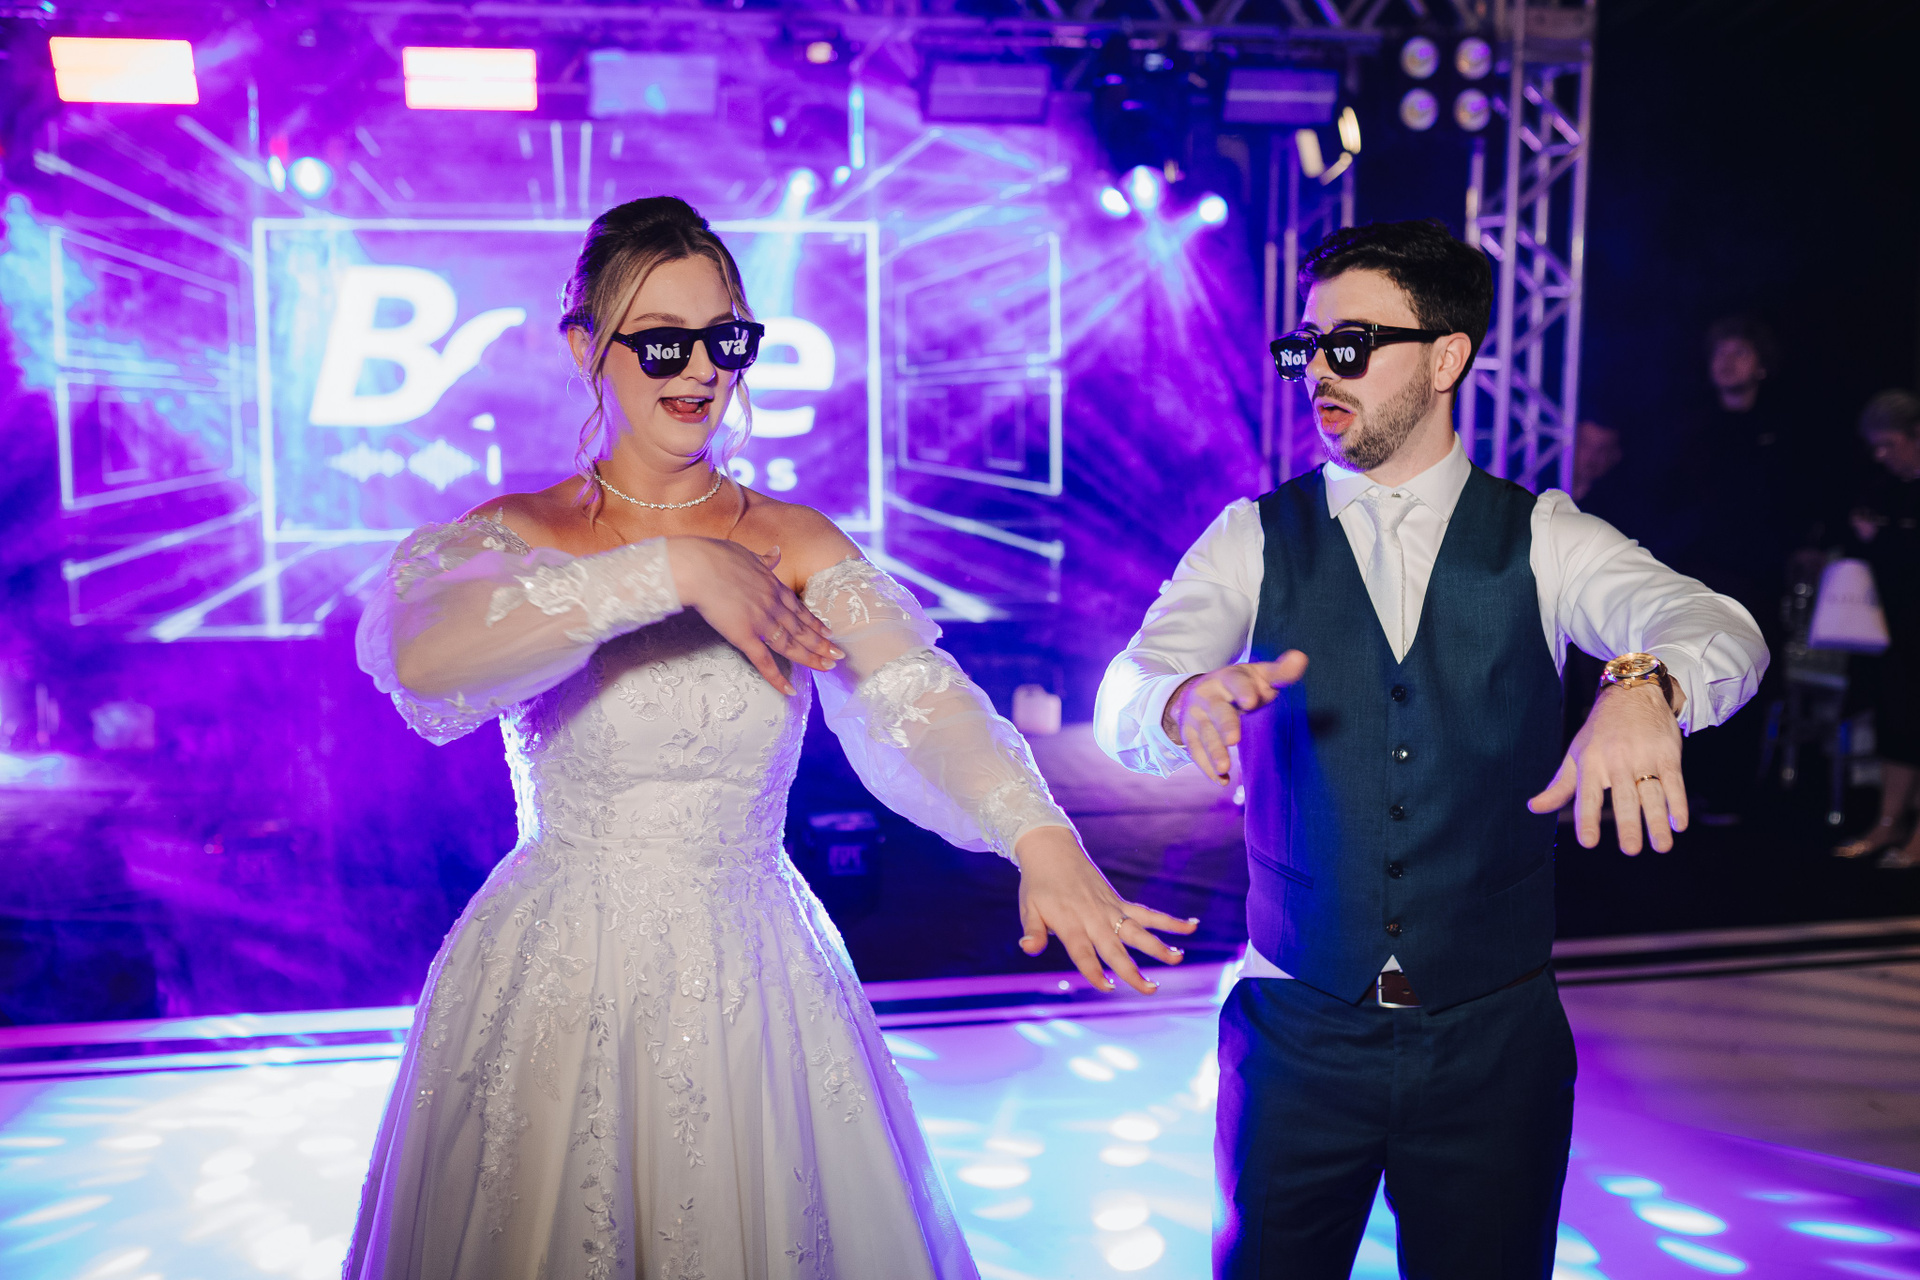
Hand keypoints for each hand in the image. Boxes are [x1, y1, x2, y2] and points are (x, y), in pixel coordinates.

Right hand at [667, 538, 842, 694]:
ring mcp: (761, 622)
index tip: (829, 632)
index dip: (815, 622)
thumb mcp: (748, 553)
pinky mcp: (745, 636)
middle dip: (822, 643)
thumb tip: (777, 552)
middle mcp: (773, 605)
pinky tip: (789, 690)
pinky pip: (764, 661)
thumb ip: (765, 559)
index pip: (799, 608)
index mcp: (773, 586)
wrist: (699, 567)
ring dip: (810, 658)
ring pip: (791, 645)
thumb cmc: (717, 556)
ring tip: (826, 668)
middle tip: (838, 656)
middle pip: (802, 629)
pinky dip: (777, 677)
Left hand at [1012, 827, 1199, 992]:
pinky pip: (1148, 913)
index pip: (1083, 953)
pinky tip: (1192, 926)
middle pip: (1116, 948)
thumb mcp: (1028, 908)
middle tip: (1151, 988)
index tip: (1108, 987)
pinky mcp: (1119, 901)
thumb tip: (1028, 949)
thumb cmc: (1038, 884)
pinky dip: (1169, 920)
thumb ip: (1033, 931)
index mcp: (1070, 922)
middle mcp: (1094, 917)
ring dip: (1159, 945)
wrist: (1052, 850)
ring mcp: (1110, 909)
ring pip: (1139, 930)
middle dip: (1133, 970)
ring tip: (1179, 959)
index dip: (1094, 971)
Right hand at [1163, 652, 1309, 785]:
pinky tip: (1221, 780)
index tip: (1252, 702)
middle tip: (1234, 739)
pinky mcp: (1189, 736)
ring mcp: (1196, 717)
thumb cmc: (1241, 686)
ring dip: (1214, 752)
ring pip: (1204, 735)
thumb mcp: (1259, 676)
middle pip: (1217, 711)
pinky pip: (1196, 753)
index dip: (1243, 691)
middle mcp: (1208, 696)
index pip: (1235, 682)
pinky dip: (1207, 768)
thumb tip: (1301, 658)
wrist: (1201, 692)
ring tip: (1224, 768)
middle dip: (1225, 724)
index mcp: (1228, 678)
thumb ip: (1281, 672)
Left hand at [1527, 682, 1685, 853]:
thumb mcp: (1576, 754)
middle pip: (1624, 797)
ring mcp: (1644, 756)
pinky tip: (1679, 823)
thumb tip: (1534, 808)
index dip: (1588, 819)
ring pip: (1652, 793)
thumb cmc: (1600, 732)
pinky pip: (1674, 781)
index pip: (1587, 795)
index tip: (1589, 843)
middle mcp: (1617, 760)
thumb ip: (1560, 786)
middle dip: (1629, 824)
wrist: (1632, 692)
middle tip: (1630, 851)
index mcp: (1591, 762)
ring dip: (1658, 821)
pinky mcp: (1668, 753)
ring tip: (1661, 847)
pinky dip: (1678, 803)